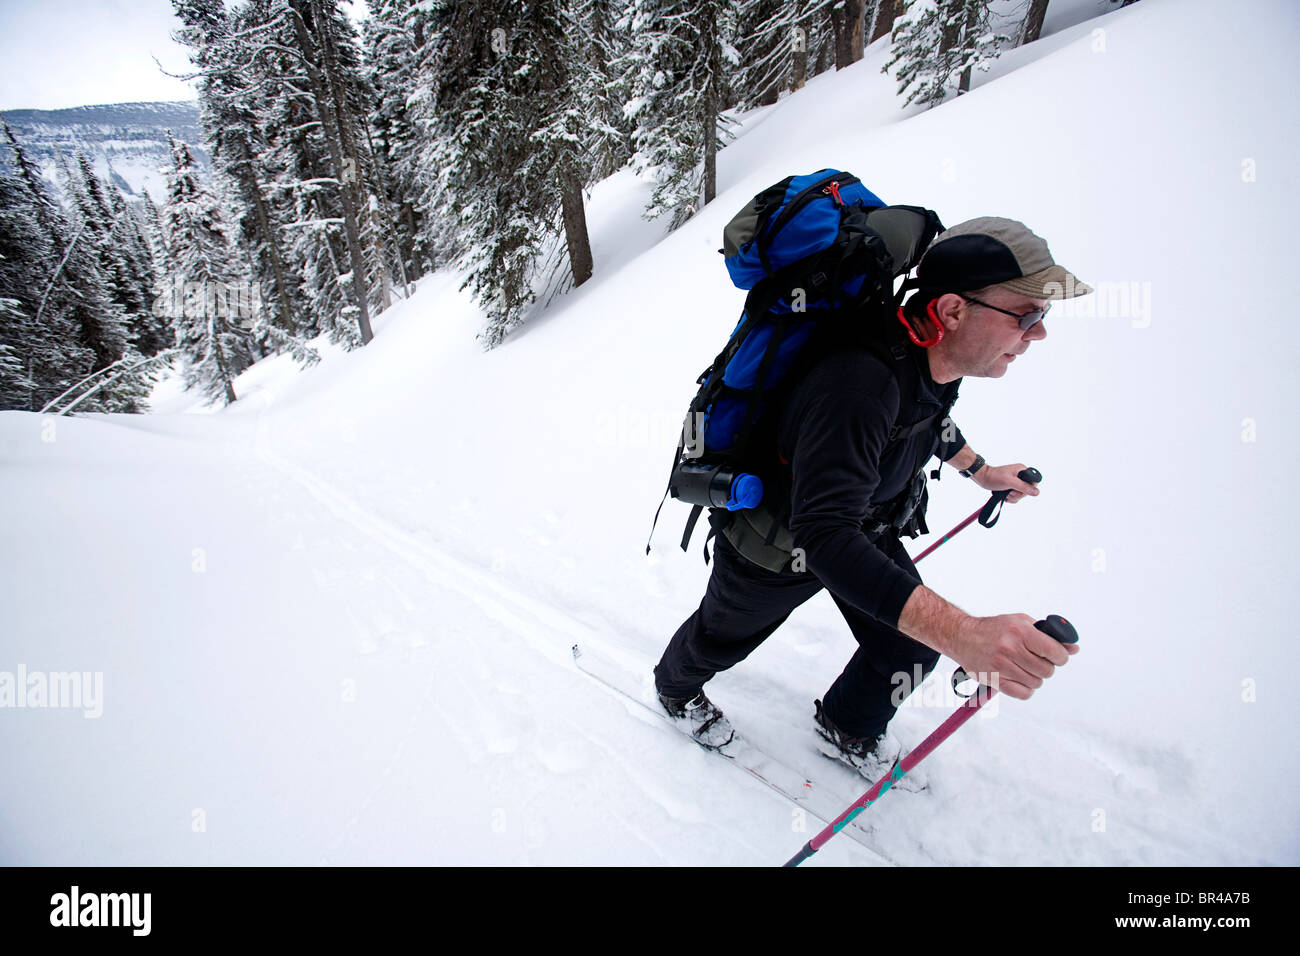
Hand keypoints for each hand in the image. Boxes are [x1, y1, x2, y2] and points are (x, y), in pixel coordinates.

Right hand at [949, 614, 1079, 699]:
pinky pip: (1023, 693)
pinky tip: (1019, 678)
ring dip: (1035, 677)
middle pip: (1047, 670)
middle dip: (1046, 666)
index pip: (1054, 651)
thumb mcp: (1021, 623)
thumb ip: (1048, 635)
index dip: (1060, 656)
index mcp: (1020, 631)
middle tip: (1037, 660)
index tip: (1057, 655)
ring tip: (1024, 667)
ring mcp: (1002, 666)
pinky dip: (1026, 689)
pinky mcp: (994, 680)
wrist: (963, 636)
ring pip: (1036, 682)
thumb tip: (1073, 648)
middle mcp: (1010, 649)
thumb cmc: (995, 629)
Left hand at [973, 462, 1039, 502]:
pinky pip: (1015, 497)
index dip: (1027, 489)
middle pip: (1027, 491)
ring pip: (1021, 495)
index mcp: (1023, 470)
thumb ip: (1023, 487)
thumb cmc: (994, 477)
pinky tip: (1004, 495)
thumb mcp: (1010, 482)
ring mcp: (1016, 482)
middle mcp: (1021, 476)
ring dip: (1012, 497)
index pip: (1034, 483)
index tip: (1017, 489)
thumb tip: (1037, 492)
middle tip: (1008, 490)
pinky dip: (1010, 498)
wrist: (982, 478)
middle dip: (1017, 494)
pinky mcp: (1011, 487)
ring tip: (1005, 492)